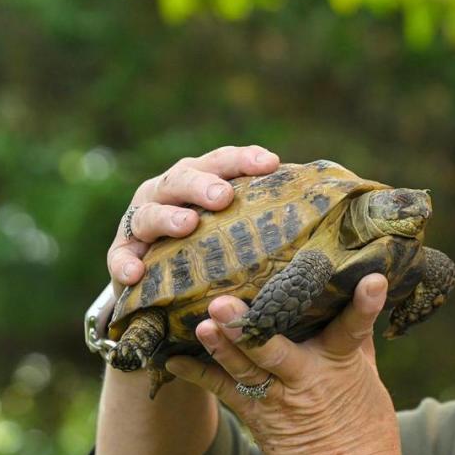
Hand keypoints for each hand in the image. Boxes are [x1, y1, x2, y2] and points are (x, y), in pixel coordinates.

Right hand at [106, 145, 279, 292]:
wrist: (171, 294)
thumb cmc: (220, 253)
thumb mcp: (246, 232)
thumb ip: (273, 217)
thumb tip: (334, 206)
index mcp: (204, 180)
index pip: (226, 162)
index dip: (245, 160)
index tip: (271, 163)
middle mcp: (170, 193)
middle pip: (184, 177)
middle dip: (204, 184)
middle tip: (224, 196)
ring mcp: (142, 222)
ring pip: (149, 212)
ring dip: (168, 217)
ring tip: (188, 225)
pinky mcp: (123, 255)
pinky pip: (120, 257)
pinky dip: (125, 262)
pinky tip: (136, 273)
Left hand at [164, 273, 402, 454]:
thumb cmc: (365, 429)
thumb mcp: (369, 378)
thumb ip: (357, 339)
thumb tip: (354, 297)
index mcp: (341, 363)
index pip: (355, 327)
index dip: (364, 303)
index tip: (373, 279)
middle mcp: (308, 378)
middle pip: (277, 348)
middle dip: (249, 326)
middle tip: (224, 303)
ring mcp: (279, 399)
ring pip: (245, 369)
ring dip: (222, 347)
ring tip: (202, 324)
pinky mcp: (258, 418)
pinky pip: (223, 393)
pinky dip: (198, 375)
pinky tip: (174, 358)